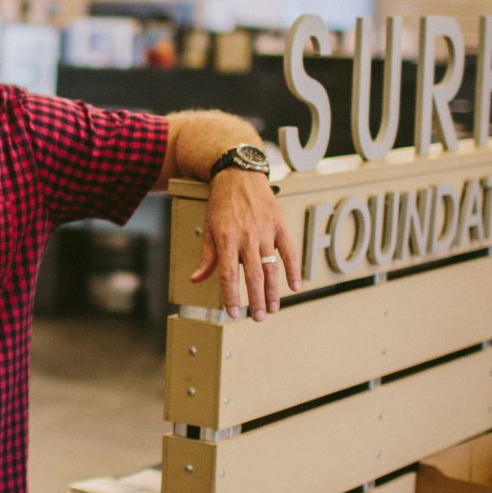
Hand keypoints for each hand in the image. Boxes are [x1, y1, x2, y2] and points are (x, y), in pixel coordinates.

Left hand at [189, 171, 300, 320]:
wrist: (238, 175)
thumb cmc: (221, 204)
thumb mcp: (209, 229)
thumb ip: (207, 257)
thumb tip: (196, 279)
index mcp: (226, 240)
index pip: (228, 275)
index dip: (231, 297)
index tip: (234, 313)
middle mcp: (246, 237)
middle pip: (253, 276)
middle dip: (256, 300)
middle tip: (259, 317)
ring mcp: (265, 231)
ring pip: (272, 267)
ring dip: (273, 291)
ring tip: (273, 308)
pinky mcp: (279, 225)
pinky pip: (289, 251)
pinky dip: (293, 270)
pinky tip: (295, 286)